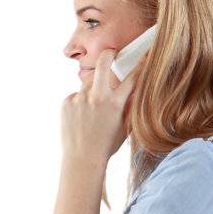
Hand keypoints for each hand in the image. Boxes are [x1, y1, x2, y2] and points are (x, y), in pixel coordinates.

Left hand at [60, 49, 137, 165]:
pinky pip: (76, 95)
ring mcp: (80, 98)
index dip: (141, 65)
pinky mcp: (67, 102)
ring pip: (89, 83)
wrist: (82, 160)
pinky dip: (80, 103)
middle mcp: (97, 97)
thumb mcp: (125, 128)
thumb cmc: (106, 146)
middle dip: (109, 53)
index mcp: (115, 104)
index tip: (145, 55)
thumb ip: (130, 108)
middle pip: (103, 62)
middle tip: (111, 53)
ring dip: (93, 90)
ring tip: (92, 112)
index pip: (132, 78)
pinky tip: (81, 119)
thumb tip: (135, 91)